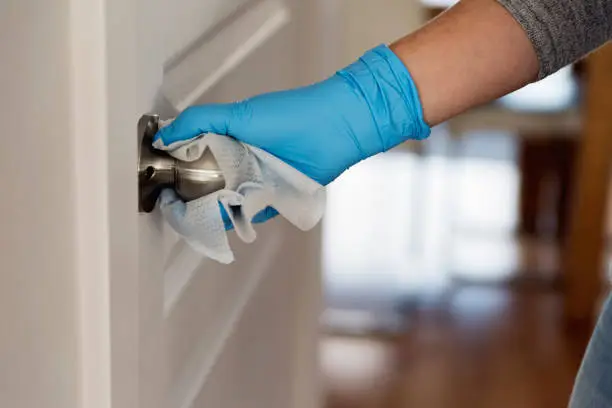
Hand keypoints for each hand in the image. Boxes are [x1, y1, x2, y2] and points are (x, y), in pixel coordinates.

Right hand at [155, 44, 429, 226]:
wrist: (335, 131)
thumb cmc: (288, 118)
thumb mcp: (239, 115)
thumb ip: (200, 122)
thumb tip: (162, 137)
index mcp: (227, 138)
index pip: (193, 156)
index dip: (175, 168)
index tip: (158, 181)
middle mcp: (238, 162)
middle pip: (206, 183)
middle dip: (190, 195)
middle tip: (173, 206)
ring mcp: (255, 182)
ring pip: (226, 201)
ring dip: (211, 210)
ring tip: (193, 218)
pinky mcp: (272, 199)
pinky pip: (249, 213)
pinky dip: (237, 219)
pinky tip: (221, 224)